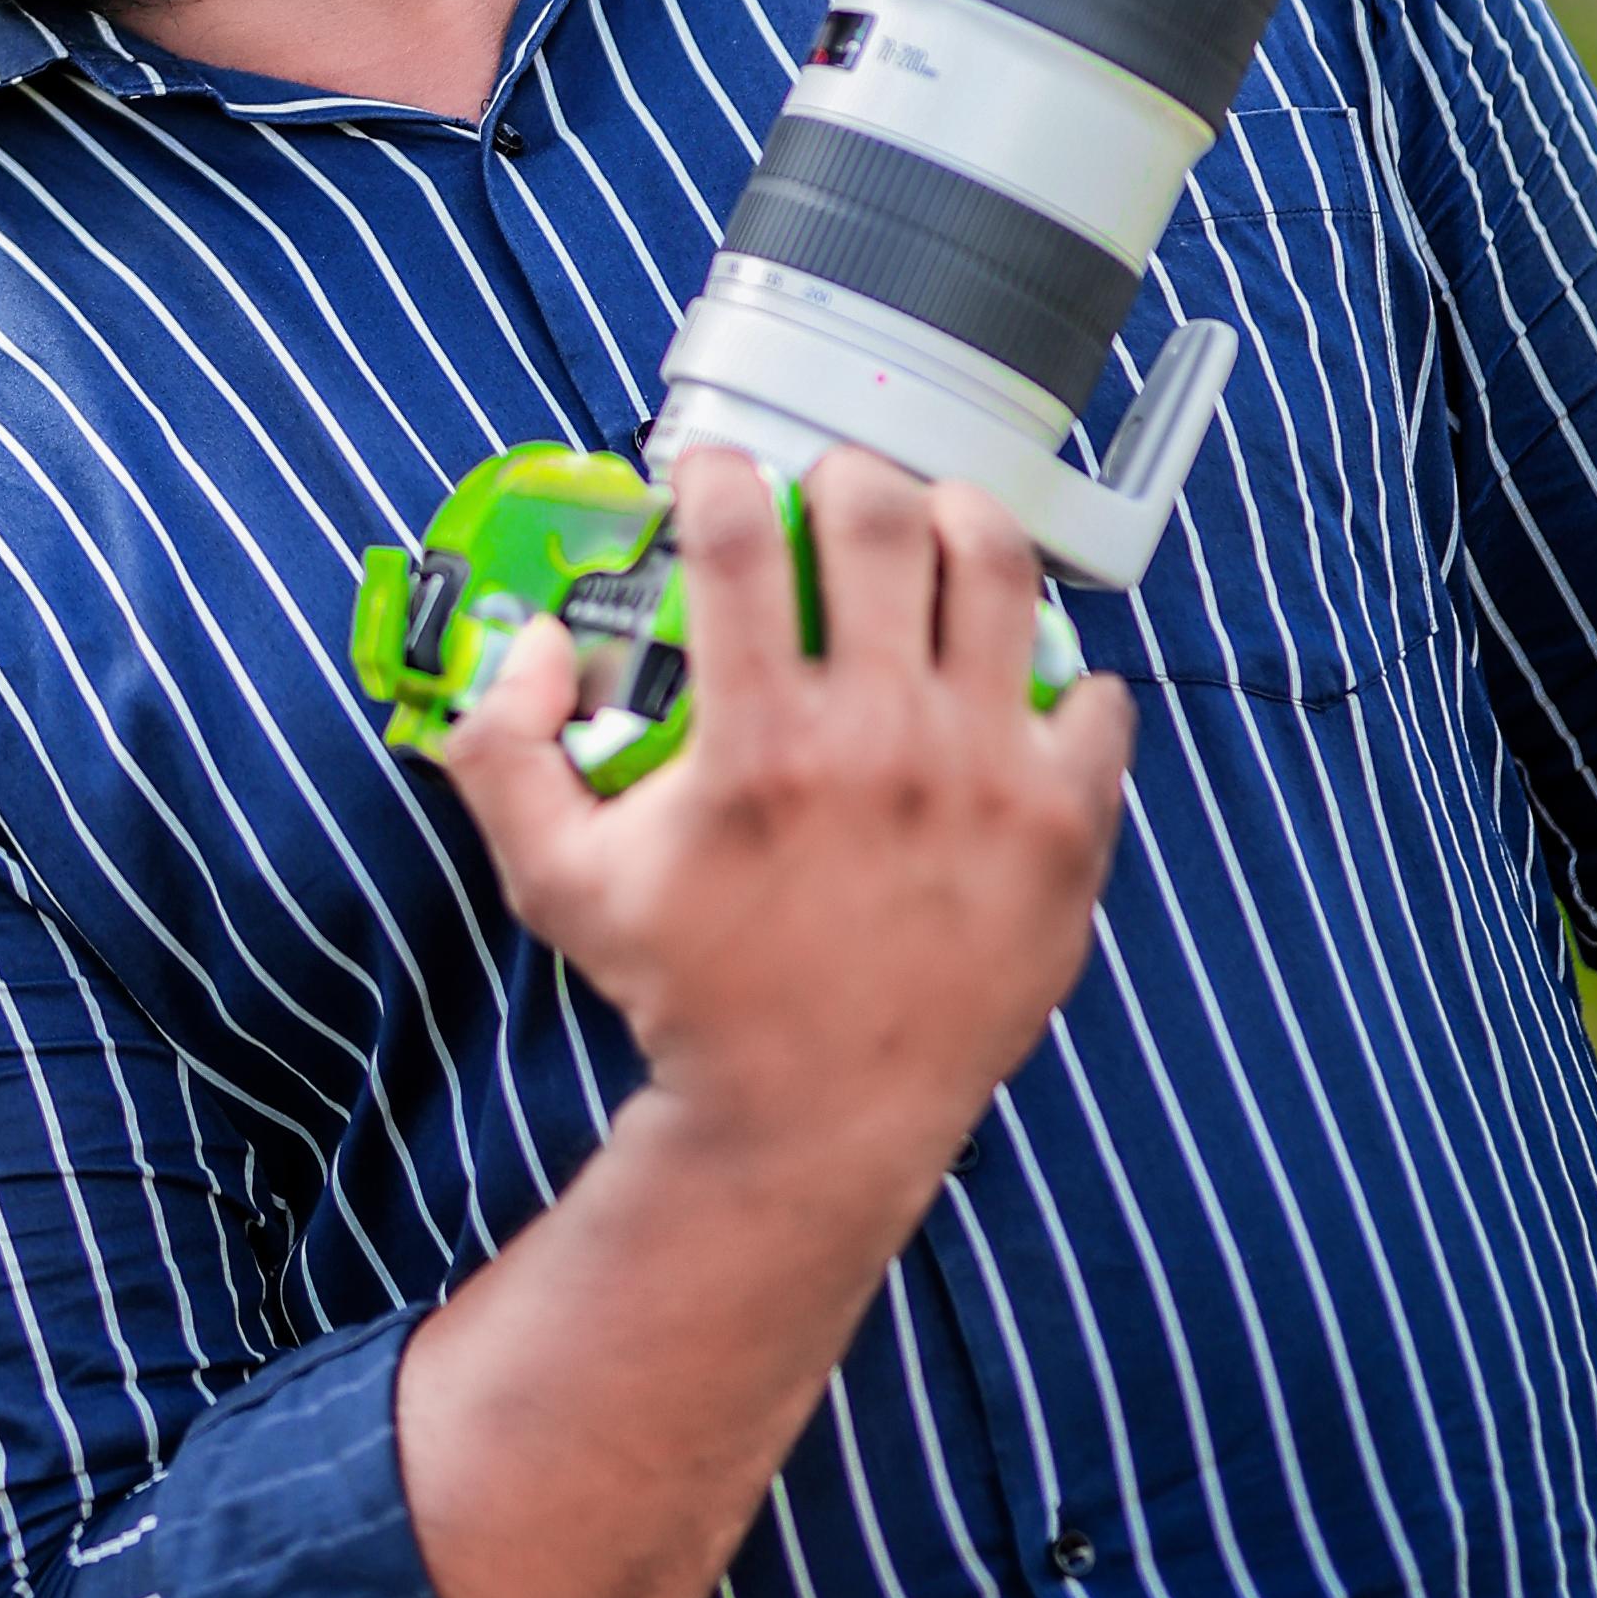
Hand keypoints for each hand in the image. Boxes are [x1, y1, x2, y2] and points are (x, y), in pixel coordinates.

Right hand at [435, 441, 1134, 1203]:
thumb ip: (501, 748)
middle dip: (845, 475)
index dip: (719, 474)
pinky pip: (1095, 699)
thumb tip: (538, 640)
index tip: (715, 476)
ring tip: (934, 535)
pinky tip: (1014, 685)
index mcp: (756, 744)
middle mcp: (878, 743)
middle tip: (830, 495)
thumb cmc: (689, 991)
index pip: (738, 535)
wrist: (814, 1122)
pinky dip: (1062, 677)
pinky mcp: (1064, 828)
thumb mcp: (554, 880)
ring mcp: (984, 779)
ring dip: (959, 524)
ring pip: (998, 569)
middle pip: (881, 517)